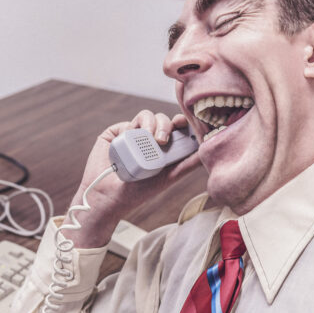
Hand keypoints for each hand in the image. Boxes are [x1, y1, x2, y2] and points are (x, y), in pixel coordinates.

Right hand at [65, 110, 200, 247]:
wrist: (107, 196)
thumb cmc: (138, 191)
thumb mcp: (168, 178)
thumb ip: (187, 164)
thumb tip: (206, 152)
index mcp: (163, 148)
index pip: (176, 129)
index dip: (183, 122)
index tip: (186, 123)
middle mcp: (148, 139)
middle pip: (163, 120)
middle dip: (166, 124)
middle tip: (163, 139)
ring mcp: (132, 134)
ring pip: (147, 116)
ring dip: (151, 123)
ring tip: (149, 138)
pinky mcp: (116, 132)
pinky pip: (129, 122)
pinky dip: (132, 127)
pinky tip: (130, 139)